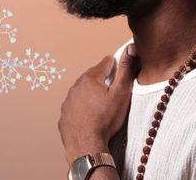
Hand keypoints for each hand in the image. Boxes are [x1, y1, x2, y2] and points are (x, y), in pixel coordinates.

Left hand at [58, 43, 139, 164]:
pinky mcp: (64, 115)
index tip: (121, 78)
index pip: (107, 62)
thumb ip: (126, 69)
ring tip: (102, 109)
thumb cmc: (104, 121)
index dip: (117, 68)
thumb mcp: (121, 93)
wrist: (86, 147)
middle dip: (104, 81)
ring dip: (92, 94)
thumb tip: (130, 49)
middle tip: (113, 96)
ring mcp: (68, 101)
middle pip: (94, 76)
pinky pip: (76, 105)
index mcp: (90, 77)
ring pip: (84, 90)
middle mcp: (76, 86)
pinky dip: (83, 108)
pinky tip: (91, 117)